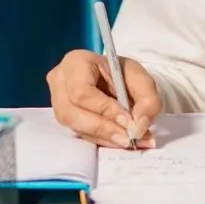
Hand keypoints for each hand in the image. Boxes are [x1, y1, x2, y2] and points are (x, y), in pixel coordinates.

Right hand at [47, 49, 162, 148]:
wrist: (117, 80)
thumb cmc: (124, 74)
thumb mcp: (142, 80)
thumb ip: (148, 101)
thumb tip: (139, 127)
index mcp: (76, 62)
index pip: (81, 91)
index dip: (104, 109)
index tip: (128, 121)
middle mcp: (60, 81)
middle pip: (71, 112)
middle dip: (103, 128)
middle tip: (130, 138)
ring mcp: (56, 101)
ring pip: (74, 127)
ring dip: (105, 137)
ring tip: (131, 141)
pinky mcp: (63, 118)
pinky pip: (80, 134)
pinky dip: (102, 140)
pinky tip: (121, 140)